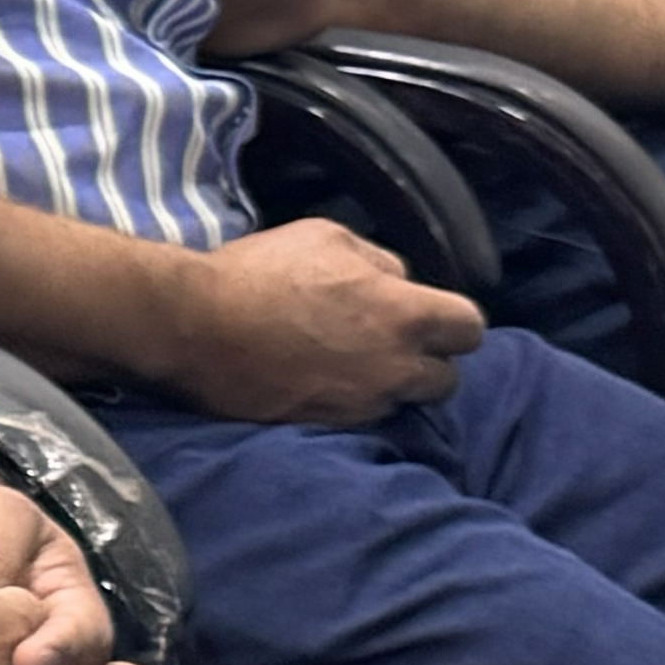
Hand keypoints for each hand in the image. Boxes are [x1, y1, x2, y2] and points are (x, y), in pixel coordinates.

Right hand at [167, 216, 485, 426]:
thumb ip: (379, 261)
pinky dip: (348, 402)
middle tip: (389, 344)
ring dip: (388, 386)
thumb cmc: (260, 273)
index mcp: (406, 314)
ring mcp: (361, 403)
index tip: (425, 315)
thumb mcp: (327, 237)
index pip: (470, 328)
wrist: (193, 326)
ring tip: (351, 366)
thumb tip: (397, 282)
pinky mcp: (326, 426)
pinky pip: (359, 418)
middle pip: (446, 379)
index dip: (451, 321)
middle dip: (426, 362)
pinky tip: (319, 380)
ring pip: (402, 402)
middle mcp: (395, 367)